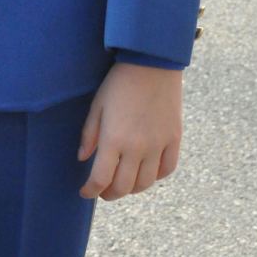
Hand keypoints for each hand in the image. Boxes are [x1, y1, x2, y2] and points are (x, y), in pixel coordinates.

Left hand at [78, 63, 182, 200]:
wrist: (151, 63)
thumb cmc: (119, 82)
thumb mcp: (98, 105)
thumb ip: (90, 134)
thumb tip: (82, 158)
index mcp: (114, 139)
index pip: (101, 179)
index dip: (90, 190)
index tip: (85, 192)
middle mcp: (137, 148)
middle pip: (123, 187)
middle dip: (109, 193)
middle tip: (103, 190)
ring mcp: (158, 145)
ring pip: (145, 183)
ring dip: (131, 189)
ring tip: (123, 182)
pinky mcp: (174, 139)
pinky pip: (167, 170)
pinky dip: (155, 177)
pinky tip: (146, 171)